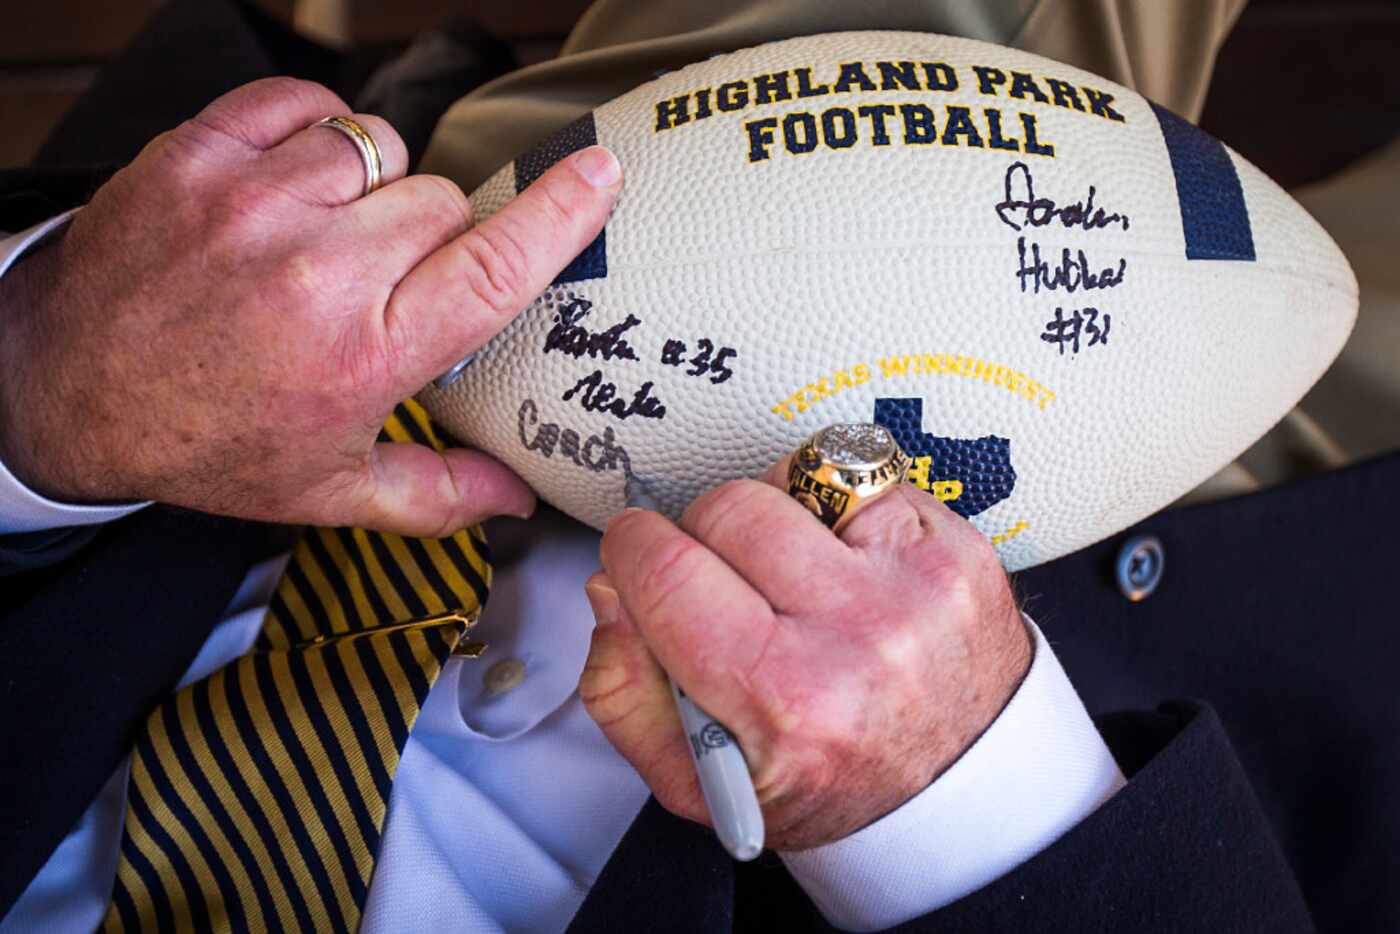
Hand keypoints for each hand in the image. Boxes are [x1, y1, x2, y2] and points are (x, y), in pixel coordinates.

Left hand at [0, 77, 621, 533]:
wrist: (63, 390)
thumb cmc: (201, 441)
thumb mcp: (326, 490)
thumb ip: (440, 496)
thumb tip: (521, 499)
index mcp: (365, 356)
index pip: (492, 268)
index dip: (559, 215)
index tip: (598, 174)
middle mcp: (317, 273)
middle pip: (441, 203)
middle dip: (433, 237)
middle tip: (385, 279)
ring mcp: (254, 204)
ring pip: (380, 151)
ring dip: (373, 188)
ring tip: (330, 235)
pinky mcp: (200, 156)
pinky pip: (306, 107)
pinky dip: (315, 134)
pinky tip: (296, 184)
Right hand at [580, 465, 1030, 850]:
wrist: (961, 789)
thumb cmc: (830, 782)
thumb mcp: (701, 781)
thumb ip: (626, 691)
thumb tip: (611, 592)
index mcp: (786, 699)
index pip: (668, 571)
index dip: (633, 549)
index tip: (635, 553)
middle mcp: (860, 634)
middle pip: (726, 507)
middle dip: (702, 534)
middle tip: (721, 581)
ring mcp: (918, 582)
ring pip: (793, 475)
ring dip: (773, 513)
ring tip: (789, 574)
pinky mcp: (958, 544)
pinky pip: (861, 474)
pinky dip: (836, 509)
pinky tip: (844, 564)